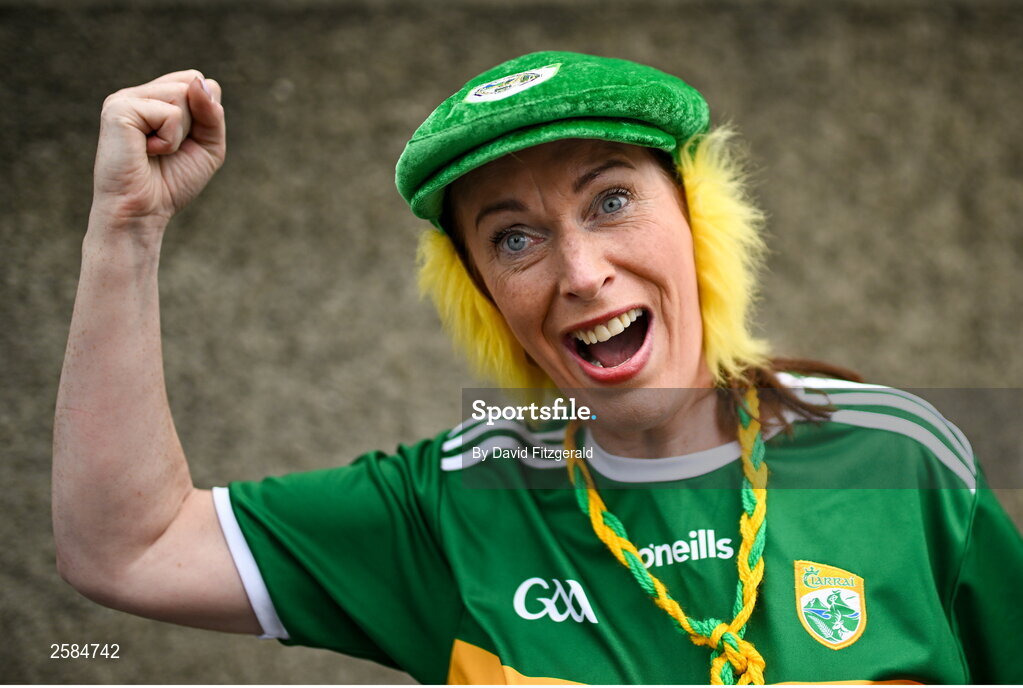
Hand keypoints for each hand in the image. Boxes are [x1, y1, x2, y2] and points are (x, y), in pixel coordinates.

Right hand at [91, 70, 225, 229]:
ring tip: (155, 151)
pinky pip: (170, 114)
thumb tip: (198, 82)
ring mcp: (126, 98)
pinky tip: (146, 151)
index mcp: (156, 98)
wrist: (142, 213)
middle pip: (193, 82)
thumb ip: (213, 114)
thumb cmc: (171, 184)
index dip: (206, 114)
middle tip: (168, 149)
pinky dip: (169, 140)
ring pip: (184, 94)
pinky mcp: (118, 108)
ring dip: (181, 134)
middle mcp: (140, 93)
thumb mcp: (208, 147)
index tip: (185, 143)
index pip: (198, 80)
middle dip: (195, 123)